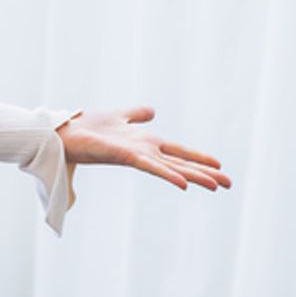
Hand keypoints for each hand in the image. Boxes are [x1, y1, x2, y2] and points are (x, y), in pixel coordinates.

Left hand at [57, 106, 231, 190]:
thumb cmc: (89, 128)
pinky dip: (168, 173)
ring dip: (194, 176)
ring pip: (171, 166)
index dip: (198, 158)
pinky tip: (184, 184)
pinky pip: (151, 166)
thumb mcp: (120, 117)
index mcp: (146, 143)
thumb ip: (136, 115)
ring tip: (216, 185)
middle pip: (180, 162)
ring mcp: (137, 155)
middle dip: (205, 173)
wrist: (65, 133)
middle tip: (230, 184)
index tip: (220, 166)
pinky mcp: (125, 156)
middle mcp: (145, 151)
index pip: (178, 152)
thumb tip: (152, 111)